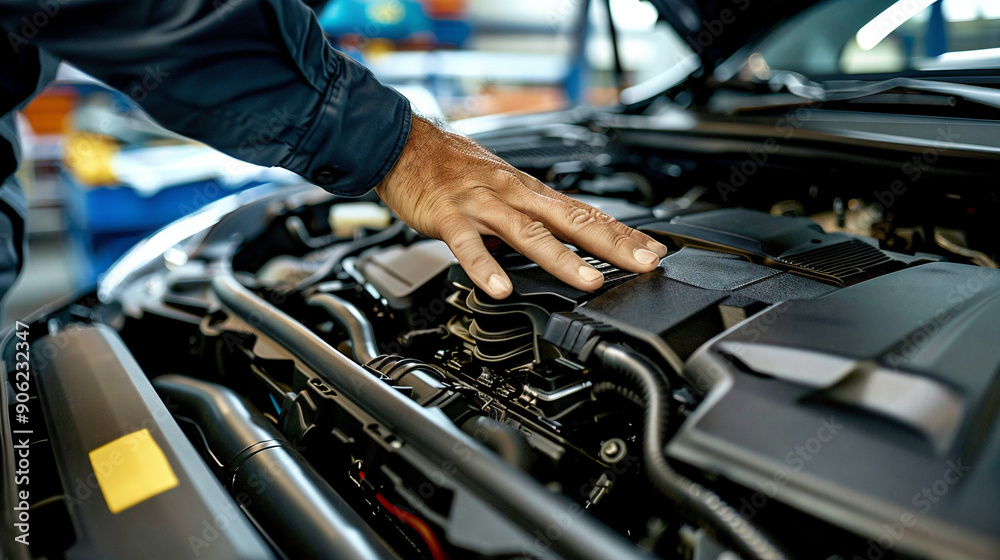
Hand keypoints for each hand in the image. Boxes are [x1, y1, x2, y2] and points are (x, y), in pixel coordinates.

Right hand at [375, 115, 667, 298]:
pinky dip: (486, 266)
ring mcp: (483, 205)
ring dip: (561, 259)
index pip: (585, 214)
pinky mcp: (450, 216)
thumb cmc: (453, 169)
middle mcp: (514, 195)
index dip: (622, 235)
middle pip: (570, 221)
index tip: (653, 254)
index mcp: (530, 193)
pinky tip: (499, 288)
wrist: (405, 144)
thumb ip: (528, 220)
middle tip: (644, 265)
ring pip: (528, 233)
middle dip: (611, 245)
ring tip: (589, 281)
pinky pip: (469, 245)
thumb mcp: (501, 189)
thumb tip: (555, 247)